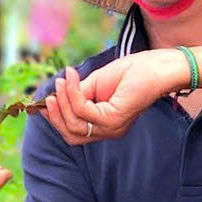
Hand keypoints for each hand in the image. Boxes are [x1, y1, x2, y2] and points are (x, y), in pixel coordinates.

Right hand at [45, 51, 188, 146]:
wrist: (157, 66)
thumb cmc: (131, 72)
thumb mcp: (96, 84)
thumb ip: (78, 95)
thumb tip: (55, 97)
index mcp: (105, 126)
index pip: (74, 133)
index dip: (55, 119)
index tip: (45, 101)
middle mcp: (108, 132)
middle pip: (71, 134)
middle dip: (56, 114)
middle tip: (51, 92)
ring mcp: (112, 129)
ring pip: (75, 124)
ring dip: (64, 101)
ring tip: (63, 80)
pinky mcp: (114, 119)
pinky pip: (83, 110)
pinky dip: (73, 93)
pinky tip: (71, 78)